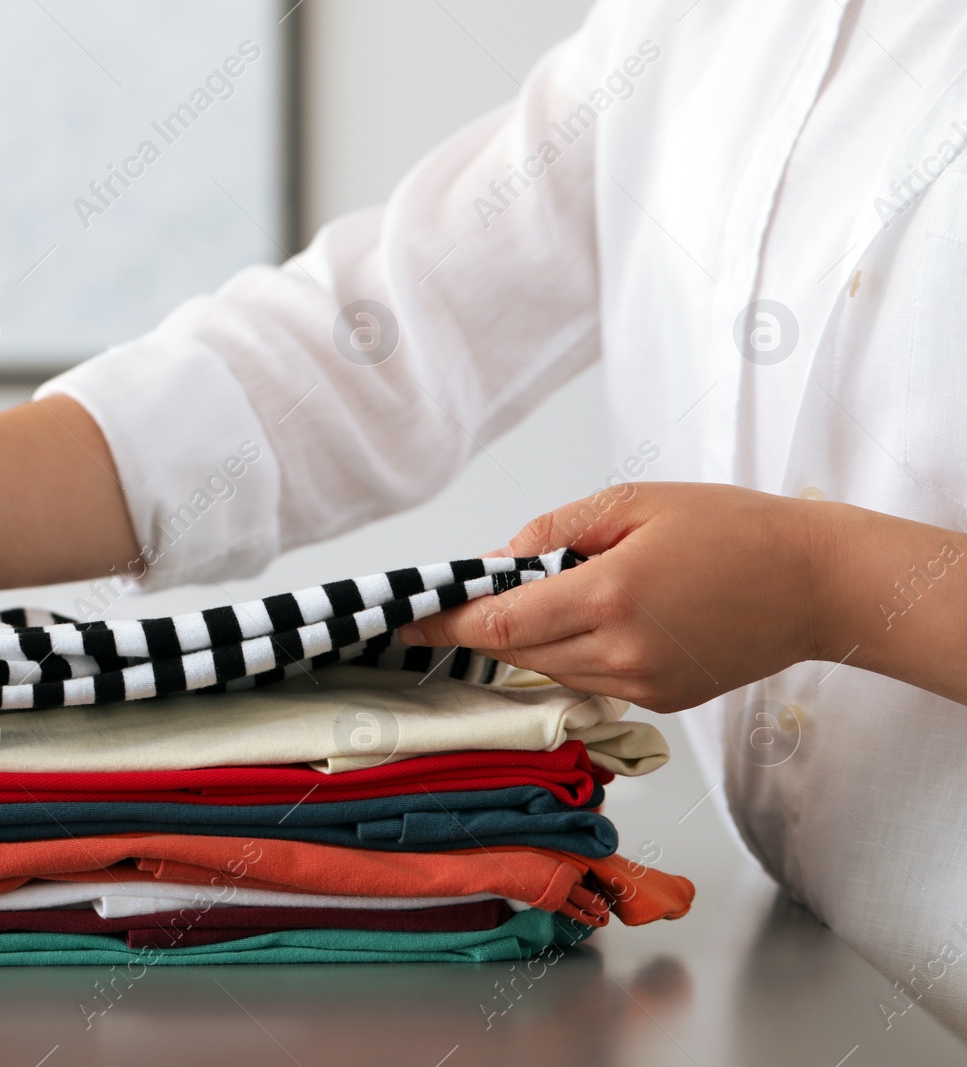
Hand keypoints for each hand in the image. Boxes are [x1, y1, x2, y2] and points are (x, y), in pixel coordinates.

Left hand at [397, 483, 833, 712]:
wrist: (813, 583)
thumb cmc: (730, 529)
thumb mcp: (634, 502)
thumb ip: (554, 531)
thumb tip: (495, 562)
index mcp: (610, 595)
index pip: (501, 624)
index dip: (446, 624)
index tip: (405, 622)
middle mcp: (622, 652)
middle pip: (515, 653)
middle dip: (480, 629)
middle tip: (455, 603)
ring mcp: (642, 684)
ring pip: (547, 672)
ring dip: (525, 642)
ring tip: (532, 602)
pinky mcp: (660, 700)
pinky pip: (587, 681)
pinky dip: (567, 655)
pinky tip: (583, 623)